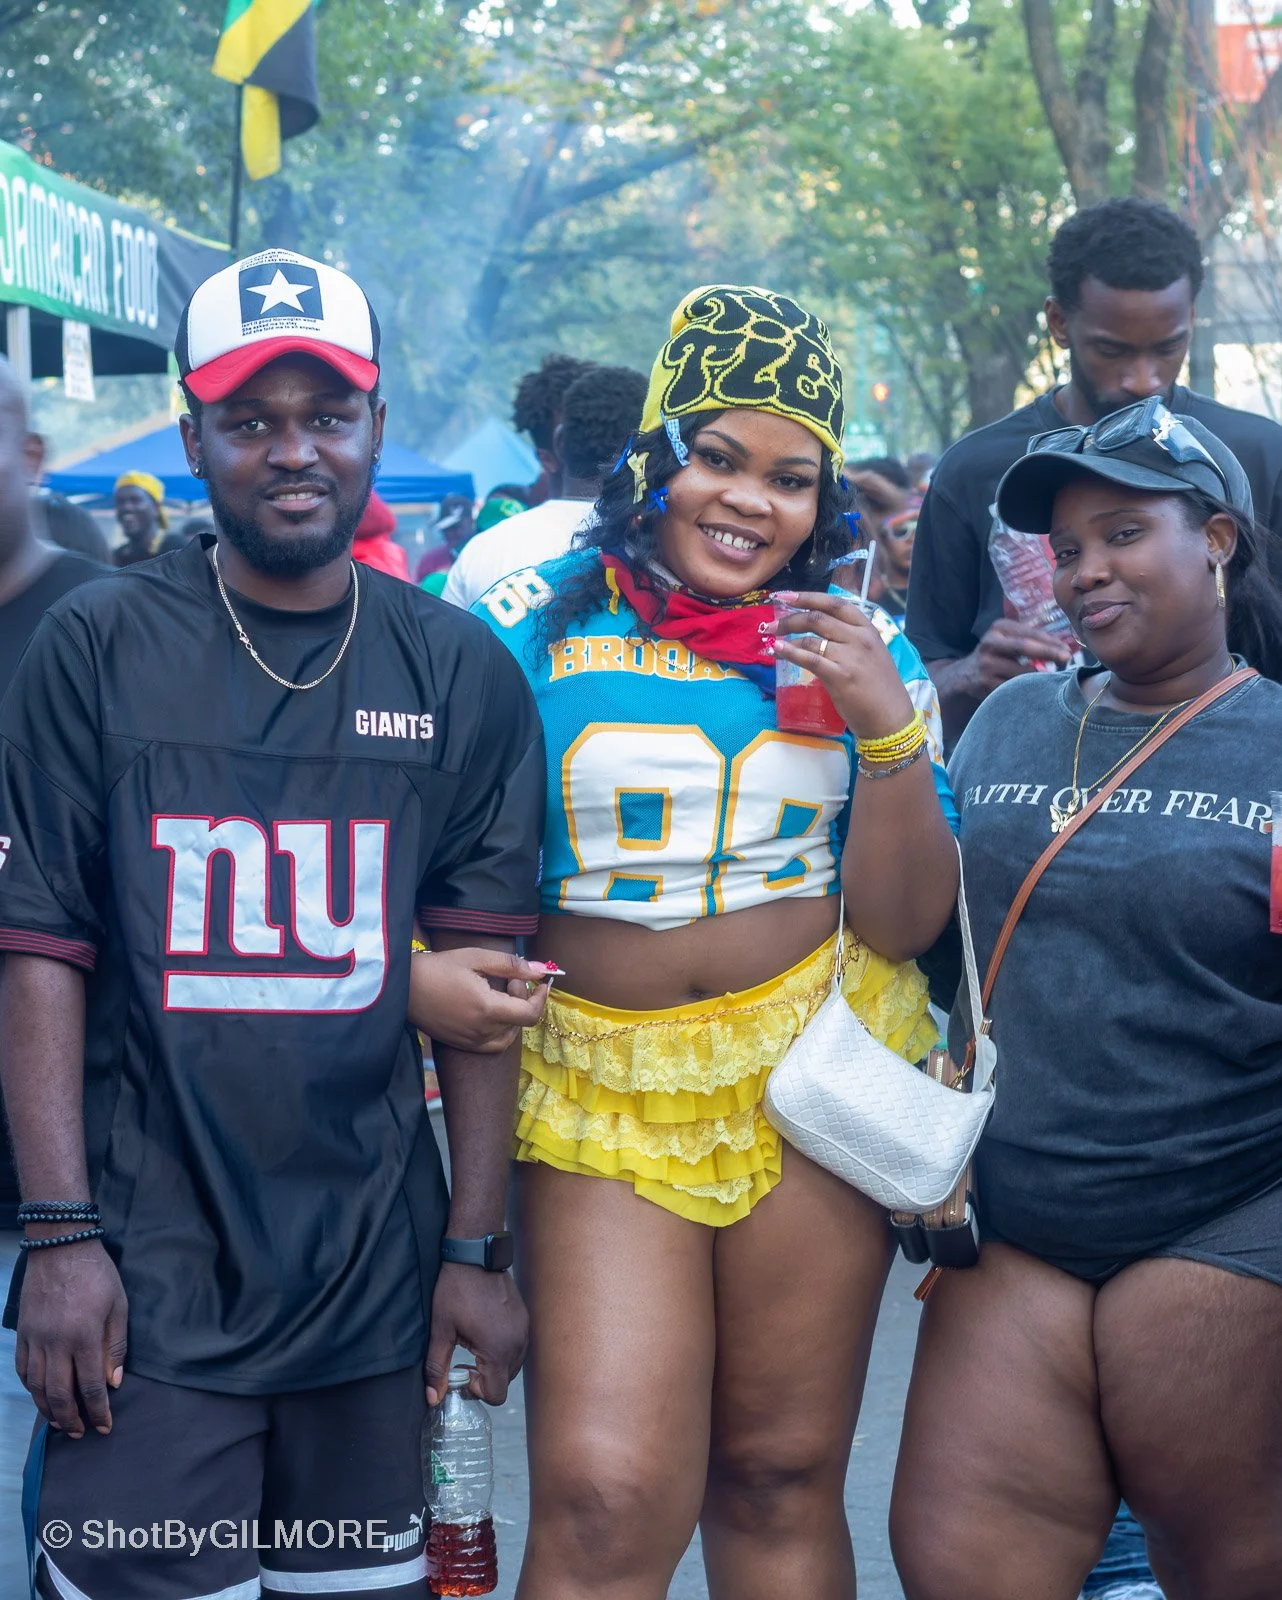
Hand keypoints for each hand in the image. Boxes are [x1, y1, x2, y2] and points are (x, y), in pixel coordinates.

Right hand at [15, 1240, 127, 1437]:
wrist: (59, 1246)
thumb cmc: (96, 1273)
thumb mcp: (118, 1305)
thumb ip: (116, 1345)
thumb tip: (115, 1381)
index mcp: (84, 1336)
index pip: (91, 1385)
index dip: (98, 1410)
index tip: (105, 1427)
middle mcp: (56, 1343)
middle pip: (60, 1394)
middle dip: (72, 1418)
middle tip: (81, 1433)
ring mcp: (35, 1339)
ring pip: (37, 1386)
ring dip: (48, 1409)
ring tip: (61, 1422)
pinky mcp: (23, 1333)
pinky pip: (24, 1369)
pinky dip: (32, 1388)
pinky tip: (41, 1395)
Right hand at [409, 947, 553, 1052]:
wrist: (403, 987)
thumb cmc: (438, 968)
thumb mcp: (476, 957)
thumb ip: (511, 965)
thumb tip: (541, 970)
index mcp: (488, 1009)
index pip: (530, 1014)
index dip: (541, 998)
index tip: (542, 983)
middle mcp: (482, 1031)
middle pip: (520, 1021)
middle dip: (523, 997)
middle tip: (510, 977)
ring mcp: (472, 1041)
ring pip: (509, 1034)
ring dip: (514, 1015)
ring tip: (500, 993)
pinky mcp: (463, 1045)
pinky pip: (494, 1044)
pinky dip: (502, 1031)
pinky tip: (493, 1012)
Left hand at [424, 1262, 527, 1406]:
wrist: (475, 1254)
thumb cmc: (456, 1290)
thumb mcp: (441, 1330)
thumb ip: (437, 1367)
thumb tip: (433, 1398)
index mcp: (498, 1350)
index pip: (496, 1394)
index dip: (476, 1390)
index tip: (462, 1371)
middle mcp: (517, 1343)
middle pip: (505, 1382)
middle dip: (485, 1377)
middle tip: (465, 1359)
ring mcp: (524, 1330)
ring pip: (513, 1365)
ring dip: (495, 1364)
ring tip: (474, 1345)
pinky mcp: (525, 1318)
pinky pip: (518, 1347)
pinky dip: (504, 1349)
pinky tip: (486, 1332)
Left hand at [766, 589, 914, 740]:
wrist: (890, 718)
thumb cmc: (879, 687)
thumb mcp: (871, 653)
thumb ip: (849, 638)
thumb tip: (816, 628)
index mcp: (868, 628)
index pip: (834, 603)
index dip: (807, 597)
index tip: (785, 596)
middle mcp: (860, 638)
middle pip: (817, 618)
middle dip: (789, 618)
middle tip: (770, 624)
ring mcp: (850, 657)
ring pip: (811, 637)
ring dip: (785, 636)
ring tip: (770, 639)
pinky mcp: (840, 676)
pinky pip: (810, 658)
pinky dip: (790, 652)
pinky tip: (777, 650)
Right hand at [961, 618, 1073, 696]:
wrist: (965, 675)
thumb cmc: (997, 655)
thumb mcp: (1007, 639)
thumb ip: (1030, 638)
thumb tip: (1062, 647)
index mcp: (998, 628)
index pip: (1030, 634)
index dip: (1051, 642)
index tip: (1067, 649)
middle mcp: (990, 643)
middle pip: (1025, 647)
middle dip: (1049, 653)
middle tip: (1067, 658)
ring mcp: (986, 664)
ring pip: (1022, 671)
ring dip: (1040, 675)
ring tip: (1051, 676)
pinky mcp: (986, 683)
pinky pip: (1014, 687)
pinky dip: (1028, 688)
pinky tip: (1035, 688)